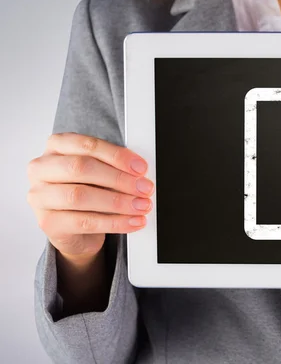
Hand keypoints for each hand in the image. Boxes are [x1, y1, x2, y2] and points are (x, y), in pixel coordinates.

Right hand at [27, 133, 154, 260]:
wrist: (74, 229)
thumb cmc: (88, 191)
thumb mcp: (99, 173)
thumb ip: (114, 167)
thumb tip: (140, 173)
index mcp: (56, 147)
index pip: (87, 146)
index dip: (117, 156)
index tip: (141, 167)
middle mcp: (42, 169)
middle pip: (81, 168)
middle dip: (119, 179)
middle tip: (145, 188)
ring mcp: (40, 197)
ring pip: (80, 196)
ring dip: (118, 202)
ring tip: (142, 206)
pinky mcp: (47, 222)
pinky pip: (85, 222)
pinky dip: (115, 222)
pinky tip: (133, 222)